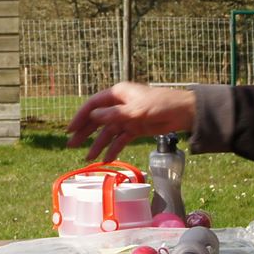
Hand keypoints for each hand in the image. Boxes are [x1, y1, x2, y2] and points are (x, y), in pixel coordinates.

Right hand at [67, 83, 196, 162]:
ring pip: (108, 132)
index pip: (93, 105)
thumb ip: (112, 114)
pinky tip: (106, 159)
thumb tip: (92, 116)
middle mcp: (119, 105)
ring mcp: (127, 118)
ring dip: (98, 145)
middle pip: (97, 120)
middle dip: (85, 133)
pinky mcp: (135, 128)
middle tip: (72, 145)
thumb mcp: (134, 110)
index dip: (80, 117)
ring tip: (88, 158)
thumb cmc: (159, 104)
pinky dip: (114, 149)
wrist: (183, 112)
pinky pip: (120, 139)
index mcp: (117, 94)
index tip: (70, 130)